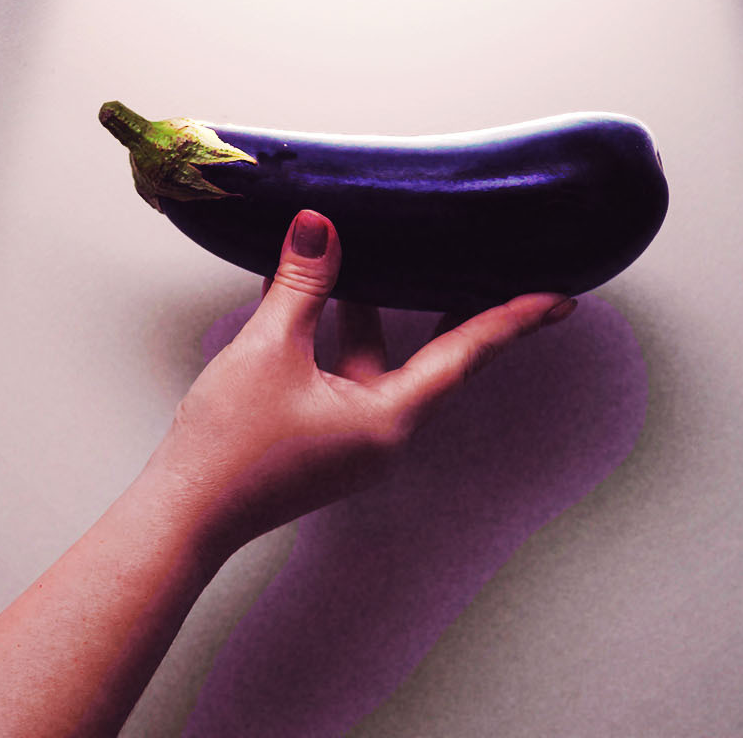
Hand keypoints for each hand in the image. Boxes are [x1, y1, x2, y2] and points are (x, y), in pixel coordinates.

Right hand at [151, 208, 577, 552]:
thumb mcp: (269, 349)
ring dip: (376, 311)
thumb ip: (302, 284)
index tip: (561, 297)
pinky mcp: (321, 439)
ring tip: (384, 254)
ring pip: (380, 361)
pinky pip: (347, 374)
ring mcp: (353, 440)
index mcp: (389, 419)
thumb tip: (321, 225)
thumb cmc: (229, 445)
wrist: (181, 516)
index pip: (466, 356)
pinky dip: (340, 334)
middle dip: (459, 310)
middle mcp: (383, 434)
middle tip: (497, 269)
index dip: (513, 319)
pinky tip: (314, 293)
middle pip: (434, 358)